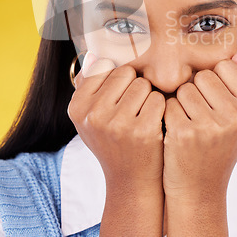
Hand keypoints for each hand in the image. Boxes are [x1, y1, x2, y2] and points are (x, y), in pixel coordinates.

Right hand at [67, 52, 166, 187]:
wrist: (130, 180)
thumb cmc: (111, 141)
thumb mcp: (89, 117)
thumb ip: (88, 85)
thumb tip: (94, 55)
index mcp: (77, 108)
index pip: (104, 66)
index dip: (116, 80)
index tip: (116, 99)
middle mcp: (94, 115)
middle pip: (126, 73)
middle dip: (132, 86)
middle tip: (130, 110)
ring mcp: (119, 124)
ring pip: (143, 84)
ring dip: (147, 97)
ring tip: (140, 117)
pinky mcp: (143, 131)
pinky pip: (158, 99)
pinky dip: (159, 108)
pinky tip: (152, 124)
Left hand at [162, 51, 236, 200]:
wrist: (199, 188)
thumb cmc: (218, 148)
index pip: (225, 67)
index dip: (215, 81)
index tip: (214, 102)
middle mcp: (235, 118)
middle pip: (203, 76)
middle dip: (197, 91)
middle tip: (200, 116)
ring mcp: (210, 126)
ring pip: (184, 88)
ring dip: (181, 103)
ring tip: (190, 124)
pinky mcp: (184, 133)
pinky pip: (169, 104)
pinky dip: (169, 115)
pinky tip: (177, 133)